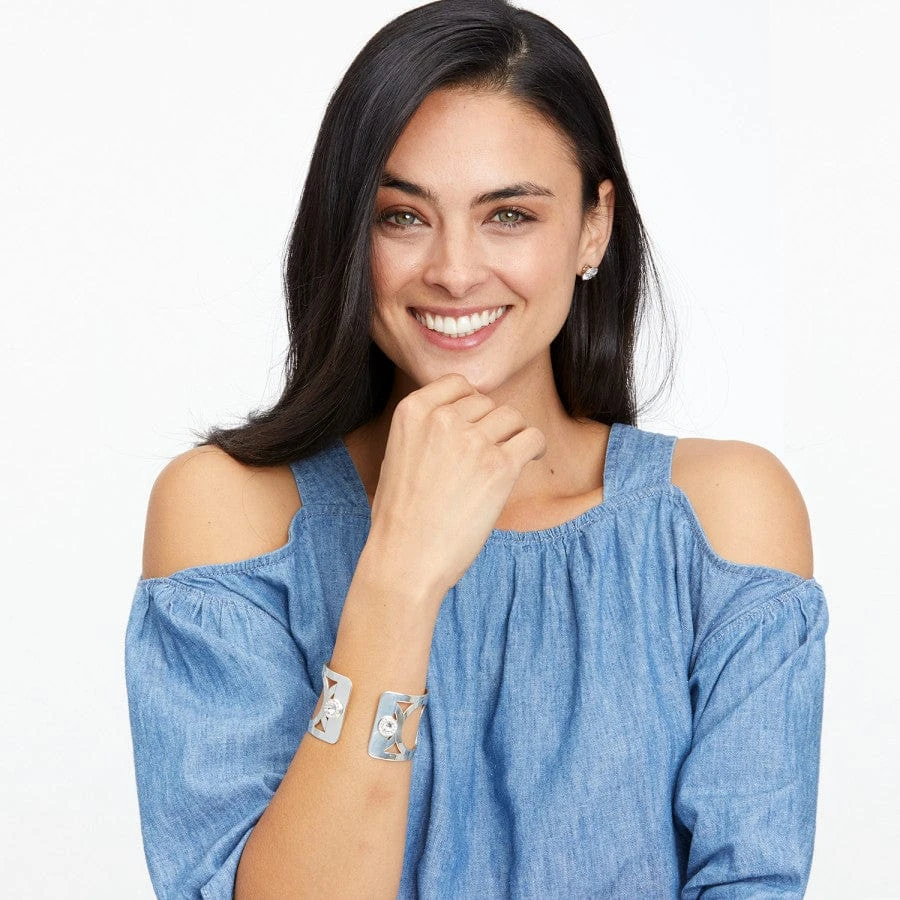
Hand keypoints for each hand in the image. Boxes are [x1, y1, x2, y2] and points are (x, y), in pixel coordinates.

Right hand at [364, 372, 546, 603]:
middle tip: (485, 456)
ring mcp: (473, 440)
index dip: (470, 404)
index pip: (457, 384)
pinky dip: (534, 447)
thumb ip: (426, 427)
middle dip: (490, 425)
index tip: (473, 425)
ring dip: (513, 436)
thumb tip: (463, 414)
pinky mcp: (500, 466)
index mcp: (412, 411)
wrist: (406, 558)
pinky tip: (527, 460)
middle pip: (487, 402)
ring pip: (512, 417)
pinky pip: (532, 437)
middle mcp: (443, 418)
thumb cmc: (400, 516)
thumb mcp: (396, 453)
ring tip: (506, 460)